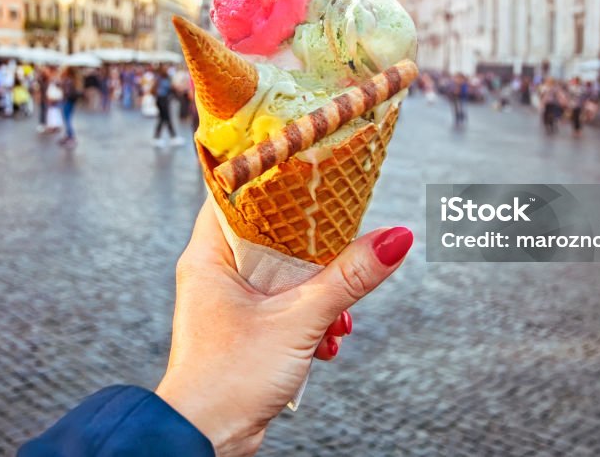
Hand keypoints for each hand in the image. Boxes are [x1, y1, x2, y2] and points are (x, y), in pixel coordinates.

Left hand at [156, 198, 412, 456]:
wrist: (206, 440)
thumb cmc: (227, 380)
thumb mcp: (299, 320)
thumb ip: (348, 278)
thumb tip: (393, 240)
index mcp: (208, 255)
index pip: (237, 194)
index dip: (274, 179)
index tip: (310, 170)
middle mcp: (214, 273)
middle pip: (270, 233)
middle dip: (312, 247)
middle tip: (343, 241)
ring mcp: (229, 303)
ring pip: (283, 274)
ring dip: (318, 291)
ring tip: (338, 312)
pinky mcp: (245, 330)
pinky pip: (285, 306)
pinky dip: (310, 318)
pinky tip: (328, 338)